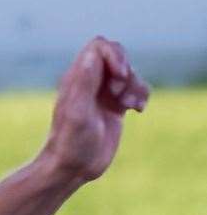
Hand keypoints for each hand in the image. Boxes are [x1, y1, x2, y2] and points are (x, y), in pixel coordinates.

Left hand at [41, 37, 149, 184]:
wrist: (72, 168)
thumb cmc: (71, 142)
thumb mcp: (77, 112)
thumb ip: (84, 82)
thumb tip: (92, 54)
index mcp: (76, 78)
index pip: (99, 46)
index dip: (115, 56)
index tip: (119, 76)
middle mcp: (88, 82)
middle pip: (117, 56)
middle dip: (127, 70)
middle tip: (120, 93)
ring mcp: (102, 94)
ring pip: (129, 73)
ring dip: (137, 85)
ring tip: (130, 106)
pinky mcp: (114, 107)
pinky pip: (135, 90)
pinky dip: (142, 96)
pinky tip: (138, 111)